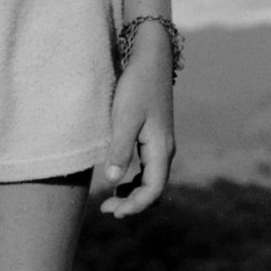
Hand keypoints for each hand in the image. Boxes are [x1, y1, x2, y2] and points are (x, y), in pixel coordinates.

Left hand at [97, 45, 174, 217]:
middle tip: (106, 210)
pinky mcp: (154, 137)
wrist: (151, 59)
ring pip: (152, 180)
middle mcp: (164, 150)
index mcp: (160, 148)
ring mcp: (161, 144)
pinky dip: (136, 181)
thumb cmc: (137, 86)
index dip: (135, 206)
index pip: (153, 190)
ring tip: (111, 200)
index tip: (113, 212)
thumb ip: (119, 149)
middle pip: (154, 189)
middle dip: (133, 204)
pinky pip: (148, 169)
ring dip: (134, 194)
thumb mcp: (124, 117)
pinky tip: (119, 180)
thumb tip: (112, 180)